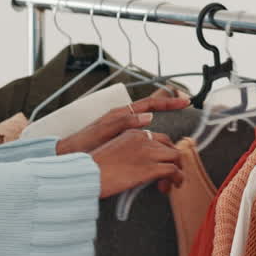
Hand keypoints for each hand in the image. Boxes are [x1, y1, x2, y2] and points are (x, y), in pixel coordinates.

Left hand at [55, 95, 190, 155]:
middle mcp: (124, 118)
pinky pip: (143, 132)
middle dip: (168, 104)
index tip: (185, 101)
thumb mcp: (104, 131)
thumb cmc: (84, 143)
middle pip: (151, 106)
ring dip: (162, 119)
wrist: (70, 154)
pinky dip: (153, 134)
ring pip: (148, 120)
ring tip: (176, 121)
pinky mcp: (121, 138)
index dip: (168, 102)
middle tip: (185, 104)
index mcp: (121, 113)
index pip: (150, 103)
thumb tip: (149, 116)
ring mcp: (123, 127)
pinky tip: (159, 143)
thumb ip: (125, 122)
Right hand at [90, 129, 184, 197]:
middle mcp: (142, 139)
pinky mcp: (150, 168)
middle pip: (169, 145)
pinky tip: (172, 186)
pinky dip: (177, 178)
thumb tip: (137, 165)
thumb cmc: (94, 168)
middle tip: (169, 175)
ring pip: (175, 156)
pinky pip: (173, 170)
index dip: (164, 152)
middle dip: (173, 160)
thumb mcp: (113, 152)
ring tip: (171, 183)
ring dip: (177, 170)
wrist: (88, 174)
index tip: (162, 164)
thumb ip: (129, 152)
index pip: (158, 138)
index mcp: (132, 133)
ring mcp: (147, 153)